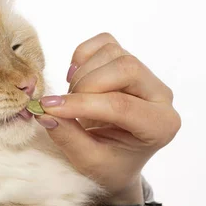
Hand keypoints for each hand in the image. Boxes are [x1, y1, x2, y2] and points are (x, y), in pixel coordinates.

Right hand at [35, 33, 180, 204]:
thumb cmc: (109, 164)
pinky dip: (83, 56)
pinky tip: (76, 79)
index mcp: (161, 126)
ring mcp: (147, 75)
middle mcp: (161, 96)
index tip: (50, 108)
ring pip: (112, 53)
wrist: (119, 158)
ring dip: (82, 74)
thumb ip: (68, 137)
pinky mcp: (129, 60)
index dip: (82, 104)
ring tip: (74, 99)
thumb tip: (44, 111)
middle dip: (86, 84)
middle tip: (65, 106)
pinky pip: (105, 42)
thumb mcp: (88, 161)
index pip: (122, 105)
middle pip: (125, 67)